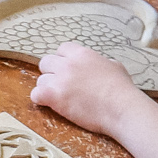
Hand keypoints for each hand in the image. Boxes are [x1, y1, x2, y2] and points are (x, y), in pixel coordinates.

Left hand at [32, 43, 147, 140]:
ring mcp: (60, 79)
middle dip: (52, 73)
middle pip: (46, 62)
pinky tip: (50, 104)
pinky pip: (35, 94)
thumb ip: (101, 62)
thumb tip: (100, 64)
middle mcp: (68, 64)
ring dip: (47, 89)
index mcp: (82, 54)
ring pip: (40, 80)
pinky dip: (40, 100)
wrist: (121, 107)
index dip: (63, 60)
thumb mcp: (115, 66)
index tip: (68, 71)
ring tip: (60, 99)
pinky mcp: (54, 96)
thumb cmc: (122, 90)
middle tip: (61, 85)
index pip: (61, 49)